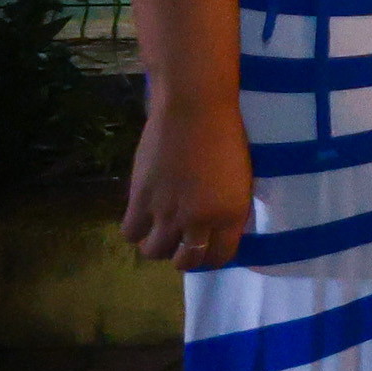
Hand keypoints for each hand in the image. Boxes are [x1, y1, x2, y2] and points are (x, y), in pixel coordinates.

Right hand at [122, 94, 253, 268]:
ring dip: (157, 245)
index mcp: (230, 215)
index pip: (219, 258)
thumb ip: (227, 209)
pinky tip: (143, 217)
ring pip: (154, 252)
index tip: (207, 248)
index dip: (211, 257)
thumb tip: (214, 228)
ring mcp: (166, 212)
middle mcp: (198, 221)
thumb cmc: (227, 135)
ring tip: (161, 230)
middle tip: (182, 242)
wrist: (195, 109)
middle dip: (184, 256)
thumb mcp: (241, 180)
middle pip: (185, 262)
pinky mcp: (139, 199)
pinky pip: (130, 232)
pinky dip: (136, 229)